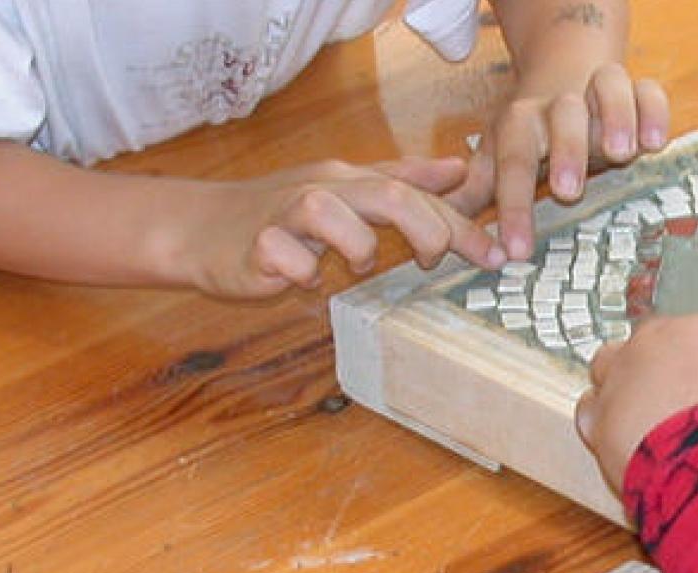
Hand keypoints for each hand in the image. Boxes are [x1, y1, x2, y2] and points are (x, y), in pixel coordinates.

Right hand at [183, 157, 504, 298]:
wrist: (200, 228)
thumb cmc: (281, 213)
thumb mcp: (347, 189)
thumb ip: (403, 179)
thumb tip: (458, 168)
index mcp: (349, 178)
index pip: (415, 194)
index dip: (460, 224)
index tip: (497, 256)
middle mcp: (322, 189)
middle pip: (386, 196)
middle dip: (427, 230)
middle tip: (435, 261)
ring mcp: (285, 215)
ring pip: (333, 216)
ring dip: (358, 247)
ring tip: (357, 265)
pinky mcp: (256, 246)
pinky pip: (288, 258)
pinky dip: (304, 273)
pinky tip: (306, 280)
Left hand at [446, 63, 669, 259]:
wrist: (565, 70)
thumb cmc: (533, 132)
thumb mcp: (500, 158)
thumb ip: (476, 192)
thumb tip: (438, 232)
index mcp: (521, 124)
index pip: (512, 162)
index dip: (511, 205)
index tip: (515, 251)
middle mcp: (559, 104)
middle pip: (561, 115)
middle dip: (565, 150)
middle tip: (568, 189)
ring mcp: (598, 92)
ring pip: (607, 86)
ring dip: (615, 117)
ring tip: (624, 153)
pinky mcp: (635, 92)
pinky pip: (648, 90)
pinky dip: (654, 111)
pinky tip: (656, 144)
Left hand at [574, 315, 697, 493]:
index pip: (685, 333)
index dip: (684, 362)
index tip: (689, 382)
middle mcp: (660, 340)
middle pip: (642, 342)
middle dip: (648, 367)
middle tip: (663, 400)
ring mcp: (624, 372)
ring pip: (607, 366)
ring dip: (618, 388)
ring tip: (637, 420)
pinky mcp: (599, 409)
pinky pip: (589, 408)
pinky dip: (599, 422)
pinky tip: (617, 440)